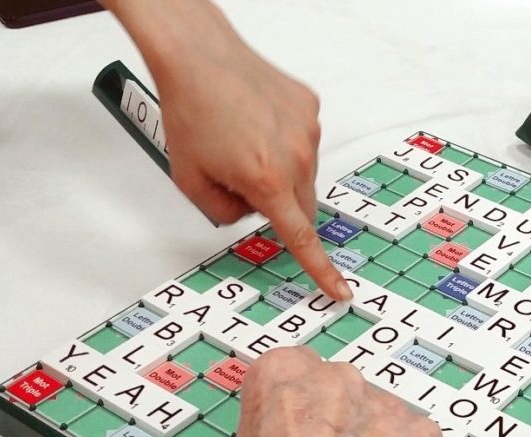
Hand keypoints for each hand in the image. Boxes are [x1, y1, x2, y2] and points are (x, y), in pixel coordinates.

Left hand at [104, 0, 350, 299]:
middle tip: (245, 180)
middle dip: (280, 206)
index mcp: (266, 180)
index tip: (340, 290)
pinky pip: (305, 142)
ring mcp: (307, 130)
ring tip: (246, 142)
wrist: (196, 53)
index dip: (322, 270)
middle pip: (303, 208)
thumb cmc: (190, 108)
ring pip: (305, 175)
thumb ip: (224, 214)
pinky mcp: (310, 107)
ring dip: (282, 172)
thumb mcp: (191, 180)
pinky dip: (285, 141)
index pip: (301, 238)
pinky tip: (258, 122)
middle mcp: (295, 157)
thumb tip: (250, 214)